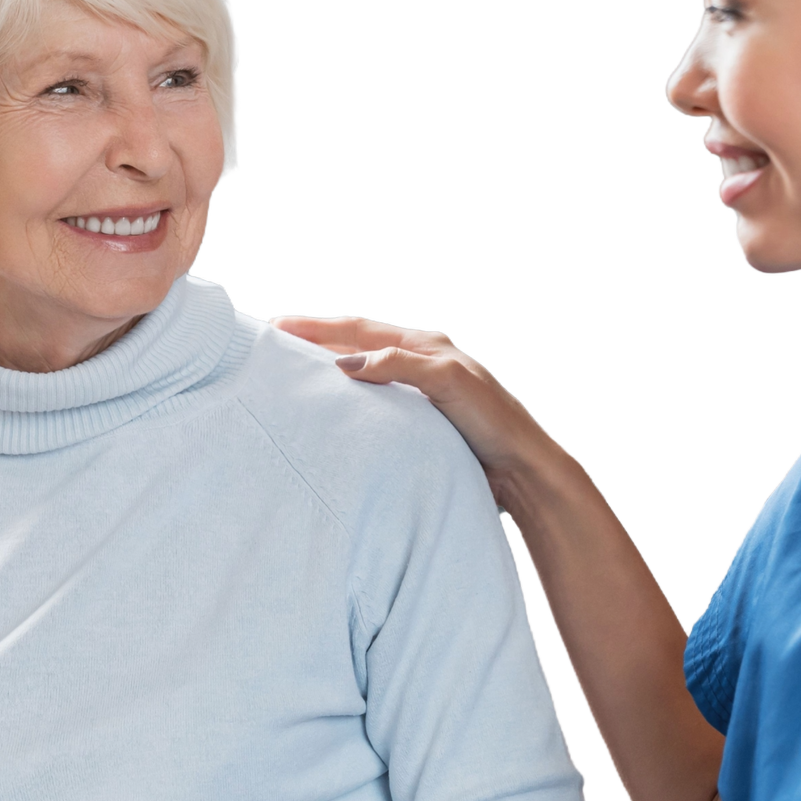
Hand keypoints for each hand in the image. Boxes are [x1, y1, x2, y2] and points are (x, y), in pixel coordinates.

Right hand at [269, 316, 571, 496]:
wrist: (521, 471)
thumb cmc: (496, 425)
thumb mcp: (448, 382)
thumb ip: (399, 366)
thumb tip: (349, 363)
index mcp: (427, 348)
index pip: (361, 331)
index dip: (319, 329)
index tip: (281, 329)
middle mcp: (422, 366)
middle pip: (359, 348)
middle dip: (318, 344)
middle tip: (279, 348)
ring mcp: (420, 396)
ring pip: (365, 376)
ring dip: (332, 373)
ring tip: (298, 377)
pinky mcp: (421, 424)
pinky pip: (375, 406)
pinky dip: (350, 404)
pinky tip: (336, 417)